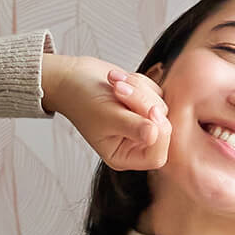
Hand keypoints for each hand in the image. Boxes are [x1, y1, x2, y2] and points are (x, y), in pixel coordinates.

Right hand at [42, 54, 170, 171]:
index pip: (156, 157)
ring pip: (160, 106)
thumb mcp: (106, 115)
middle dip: (143, 103)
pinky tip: (117, 80)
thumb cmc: (82, 100)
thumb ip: (132, 127)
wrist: (72, 77)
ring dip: (138, 89)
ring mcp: (142, 123)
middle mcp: (136, 143)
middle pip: (162, 128)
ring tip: (114, 82)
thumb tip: (154, 134)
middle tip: (119, 89)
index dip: (160, 135)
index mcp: (124, 156)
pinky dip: (139, 82)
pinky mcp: (145, 104)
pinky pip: (157, 91)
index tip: (152, 111)